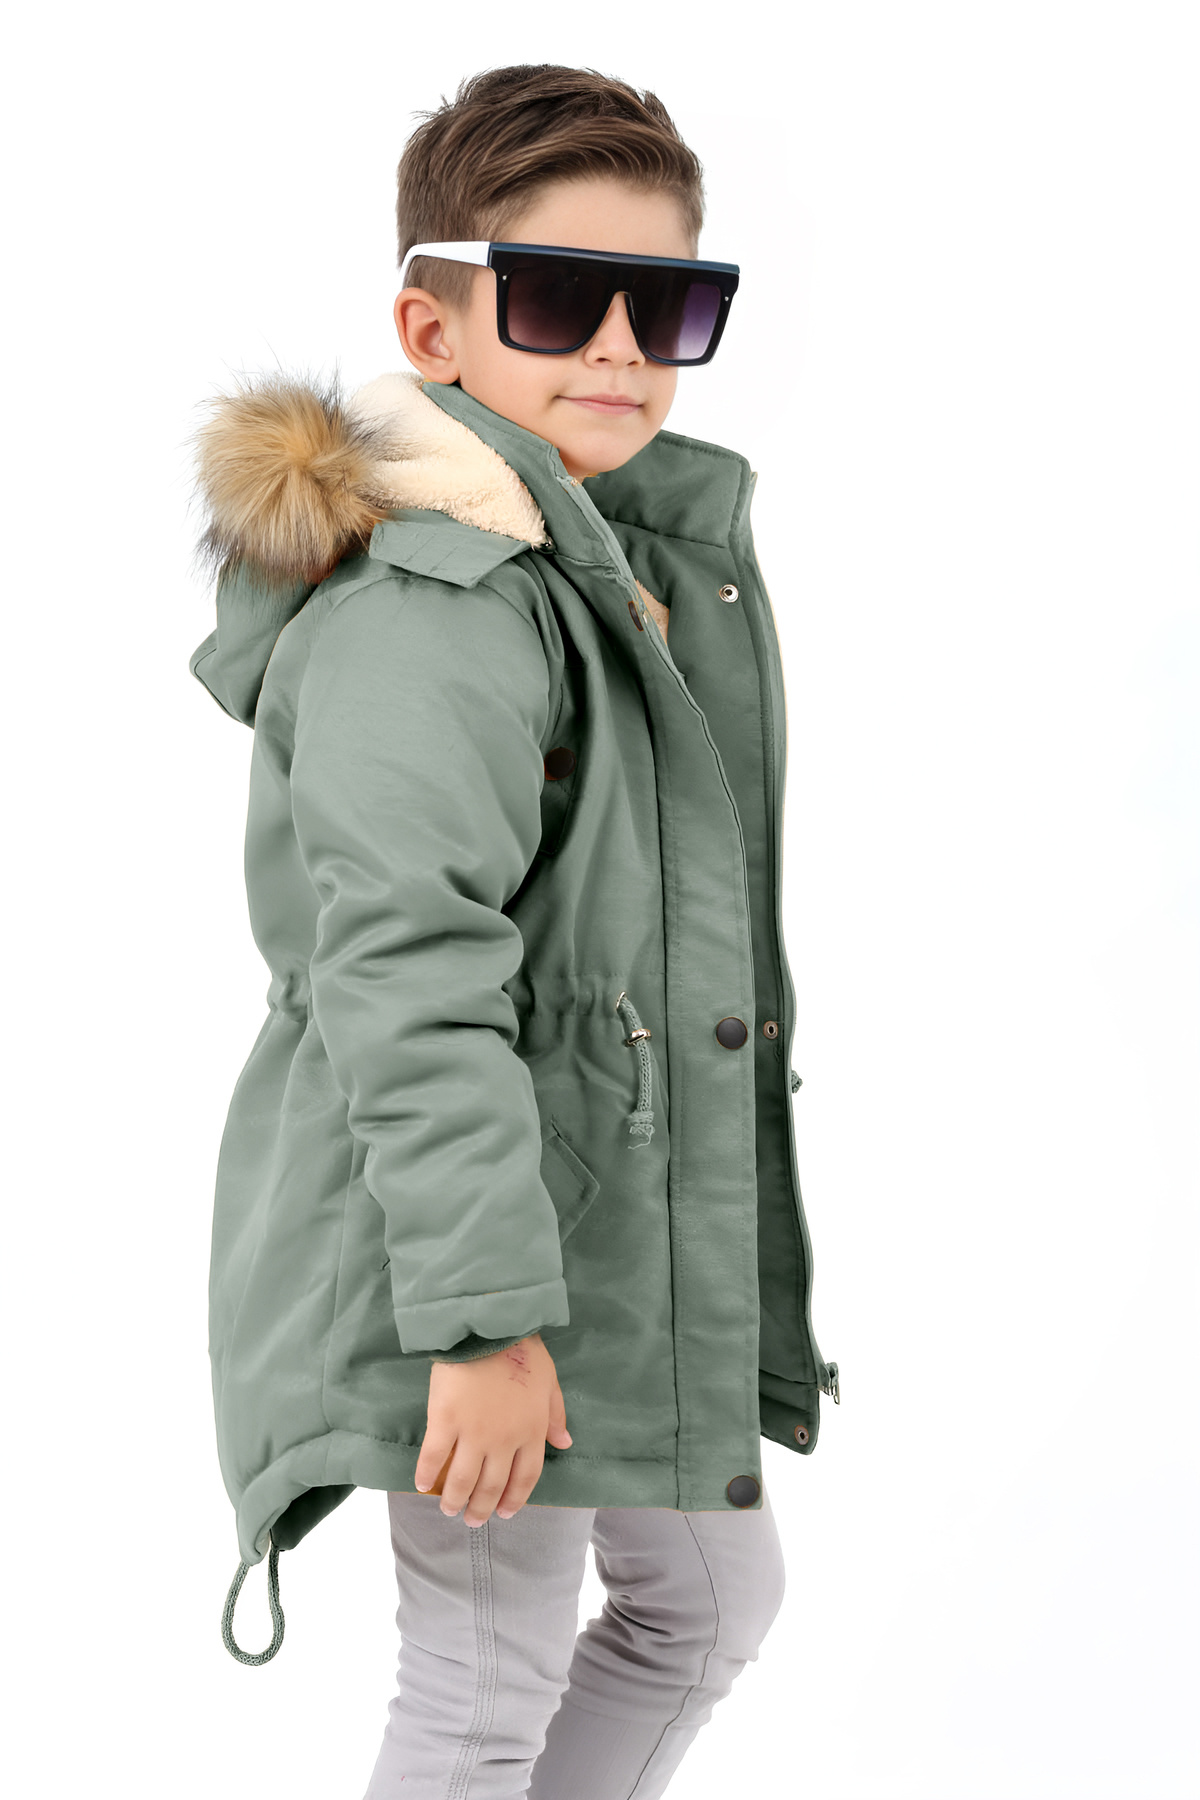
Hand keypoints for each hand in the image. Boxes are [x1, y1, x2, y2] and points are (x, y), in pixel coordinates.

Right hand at [415, 1334, 572, 1525]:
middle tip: (472, 1520)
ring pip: (463, 1480)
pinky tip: (421, 1485)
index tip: (505, 1512)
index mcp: (532, 1431)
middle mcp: (504, 1440)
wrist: (490, 1327)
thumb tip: (564, 1443)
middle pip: (492, 1485)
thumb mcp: (550, 1381)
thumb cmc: (522, 1350)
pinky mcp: (445, 1421)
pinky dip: (426, 1475)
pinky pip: (433, 1457)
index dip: (514, 1499)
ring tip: (448, 1509)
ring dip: (455, 1500)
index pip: (525, 1478)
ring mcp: (473, 1433)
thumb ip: (555, 1415)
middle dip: (482, 1508)